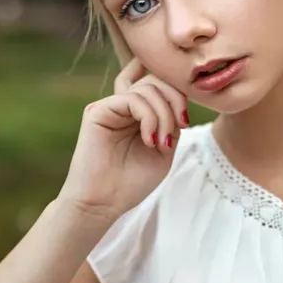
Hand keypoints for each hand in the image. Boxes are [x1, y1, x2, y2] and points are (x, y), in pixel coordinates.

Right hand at [57, 57, 189, 222]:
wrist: (103, 204)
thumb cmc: (132, 182)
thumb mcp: (164, 149)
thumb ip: (171, 121)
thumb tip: (179, 96)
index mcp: (138, 113)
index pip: (160, 82)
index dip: (178, 93)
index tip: (185, 122)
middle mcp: (123, 105)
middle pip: (156, 78)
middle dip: (176, 99)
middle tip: (181, 126)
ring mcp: (110, 106)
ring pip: (147, 87)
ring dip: (164, 114)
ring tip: (161, 143)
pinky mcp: (97, 111)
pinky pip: (132, 99)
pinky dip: (149, 117)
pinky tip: (149, 140)